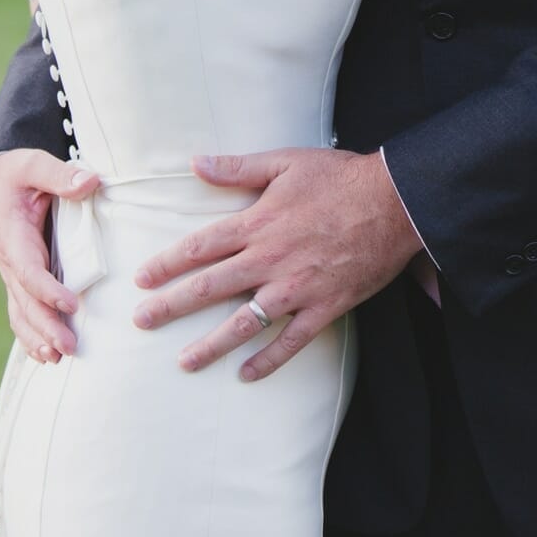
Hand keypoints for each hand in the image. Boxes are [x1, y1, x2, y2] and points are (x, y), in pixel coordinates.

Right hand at [0, 149, 101, 362]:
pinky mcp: (19, 280)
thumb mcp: (33, 164)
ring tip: (59, 358)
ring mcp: (12, 274)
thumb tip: (91, 183)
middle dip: (46, 326)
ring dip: (37, 337)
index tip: (70, 304)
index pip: (28, 270)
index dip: (47, 290)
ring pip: (21, 313)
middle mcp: (9, 261)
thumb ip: (60, 175)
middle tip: (69, 347)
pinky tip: (46, 355)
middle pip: (25, 301)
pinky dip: (30, 335)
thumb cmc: (16, 174)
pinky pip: (21, 312)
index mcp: (13, 236)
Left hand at [131, 149, 423, 379]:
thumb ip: (238, 167)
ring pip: (244, 324)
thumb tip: (195, 163)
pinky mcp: (324, 307)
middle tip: (141, 322)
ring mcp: (297, 288)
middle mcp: (271, 260)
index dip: (167, 264)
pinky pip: (291, 342)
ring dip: (211, 345)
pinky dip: (267, 360)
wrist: (394, 202)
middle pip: (211, 288)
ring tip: (184, 362)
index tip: (142, 279)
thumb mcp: (285, 162)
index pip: (200, 247)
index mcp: (258, 223)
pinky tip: (245, 375)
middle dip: (172, 306)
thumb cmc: (339, 177)